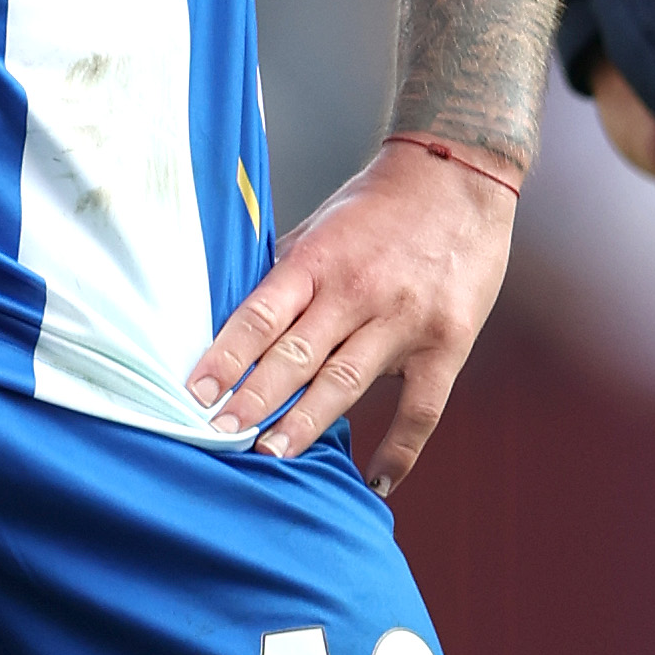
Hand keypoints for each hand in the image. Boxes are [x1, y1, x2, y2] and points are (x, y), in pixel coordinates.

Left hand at [186, 136, 516, 493]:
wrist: (457, 176)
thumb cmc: (377, 206)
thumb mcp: (318, 228)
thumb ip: (283, 277)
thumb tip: (232, 324)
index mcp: (317, 261)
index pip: (260, 315)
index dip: (225, 356)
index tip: (196, 392)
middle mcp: (356, 292)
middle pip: (295, 356)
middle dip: (255, 400)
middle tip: (221, 435)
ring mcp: (403, 320)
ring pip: (345, 383)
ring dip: (306, 424)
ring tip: (272, 456)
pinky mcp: (445, 343)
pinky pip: (420, 408)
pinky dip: (399, 448)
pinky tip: (376, 478)